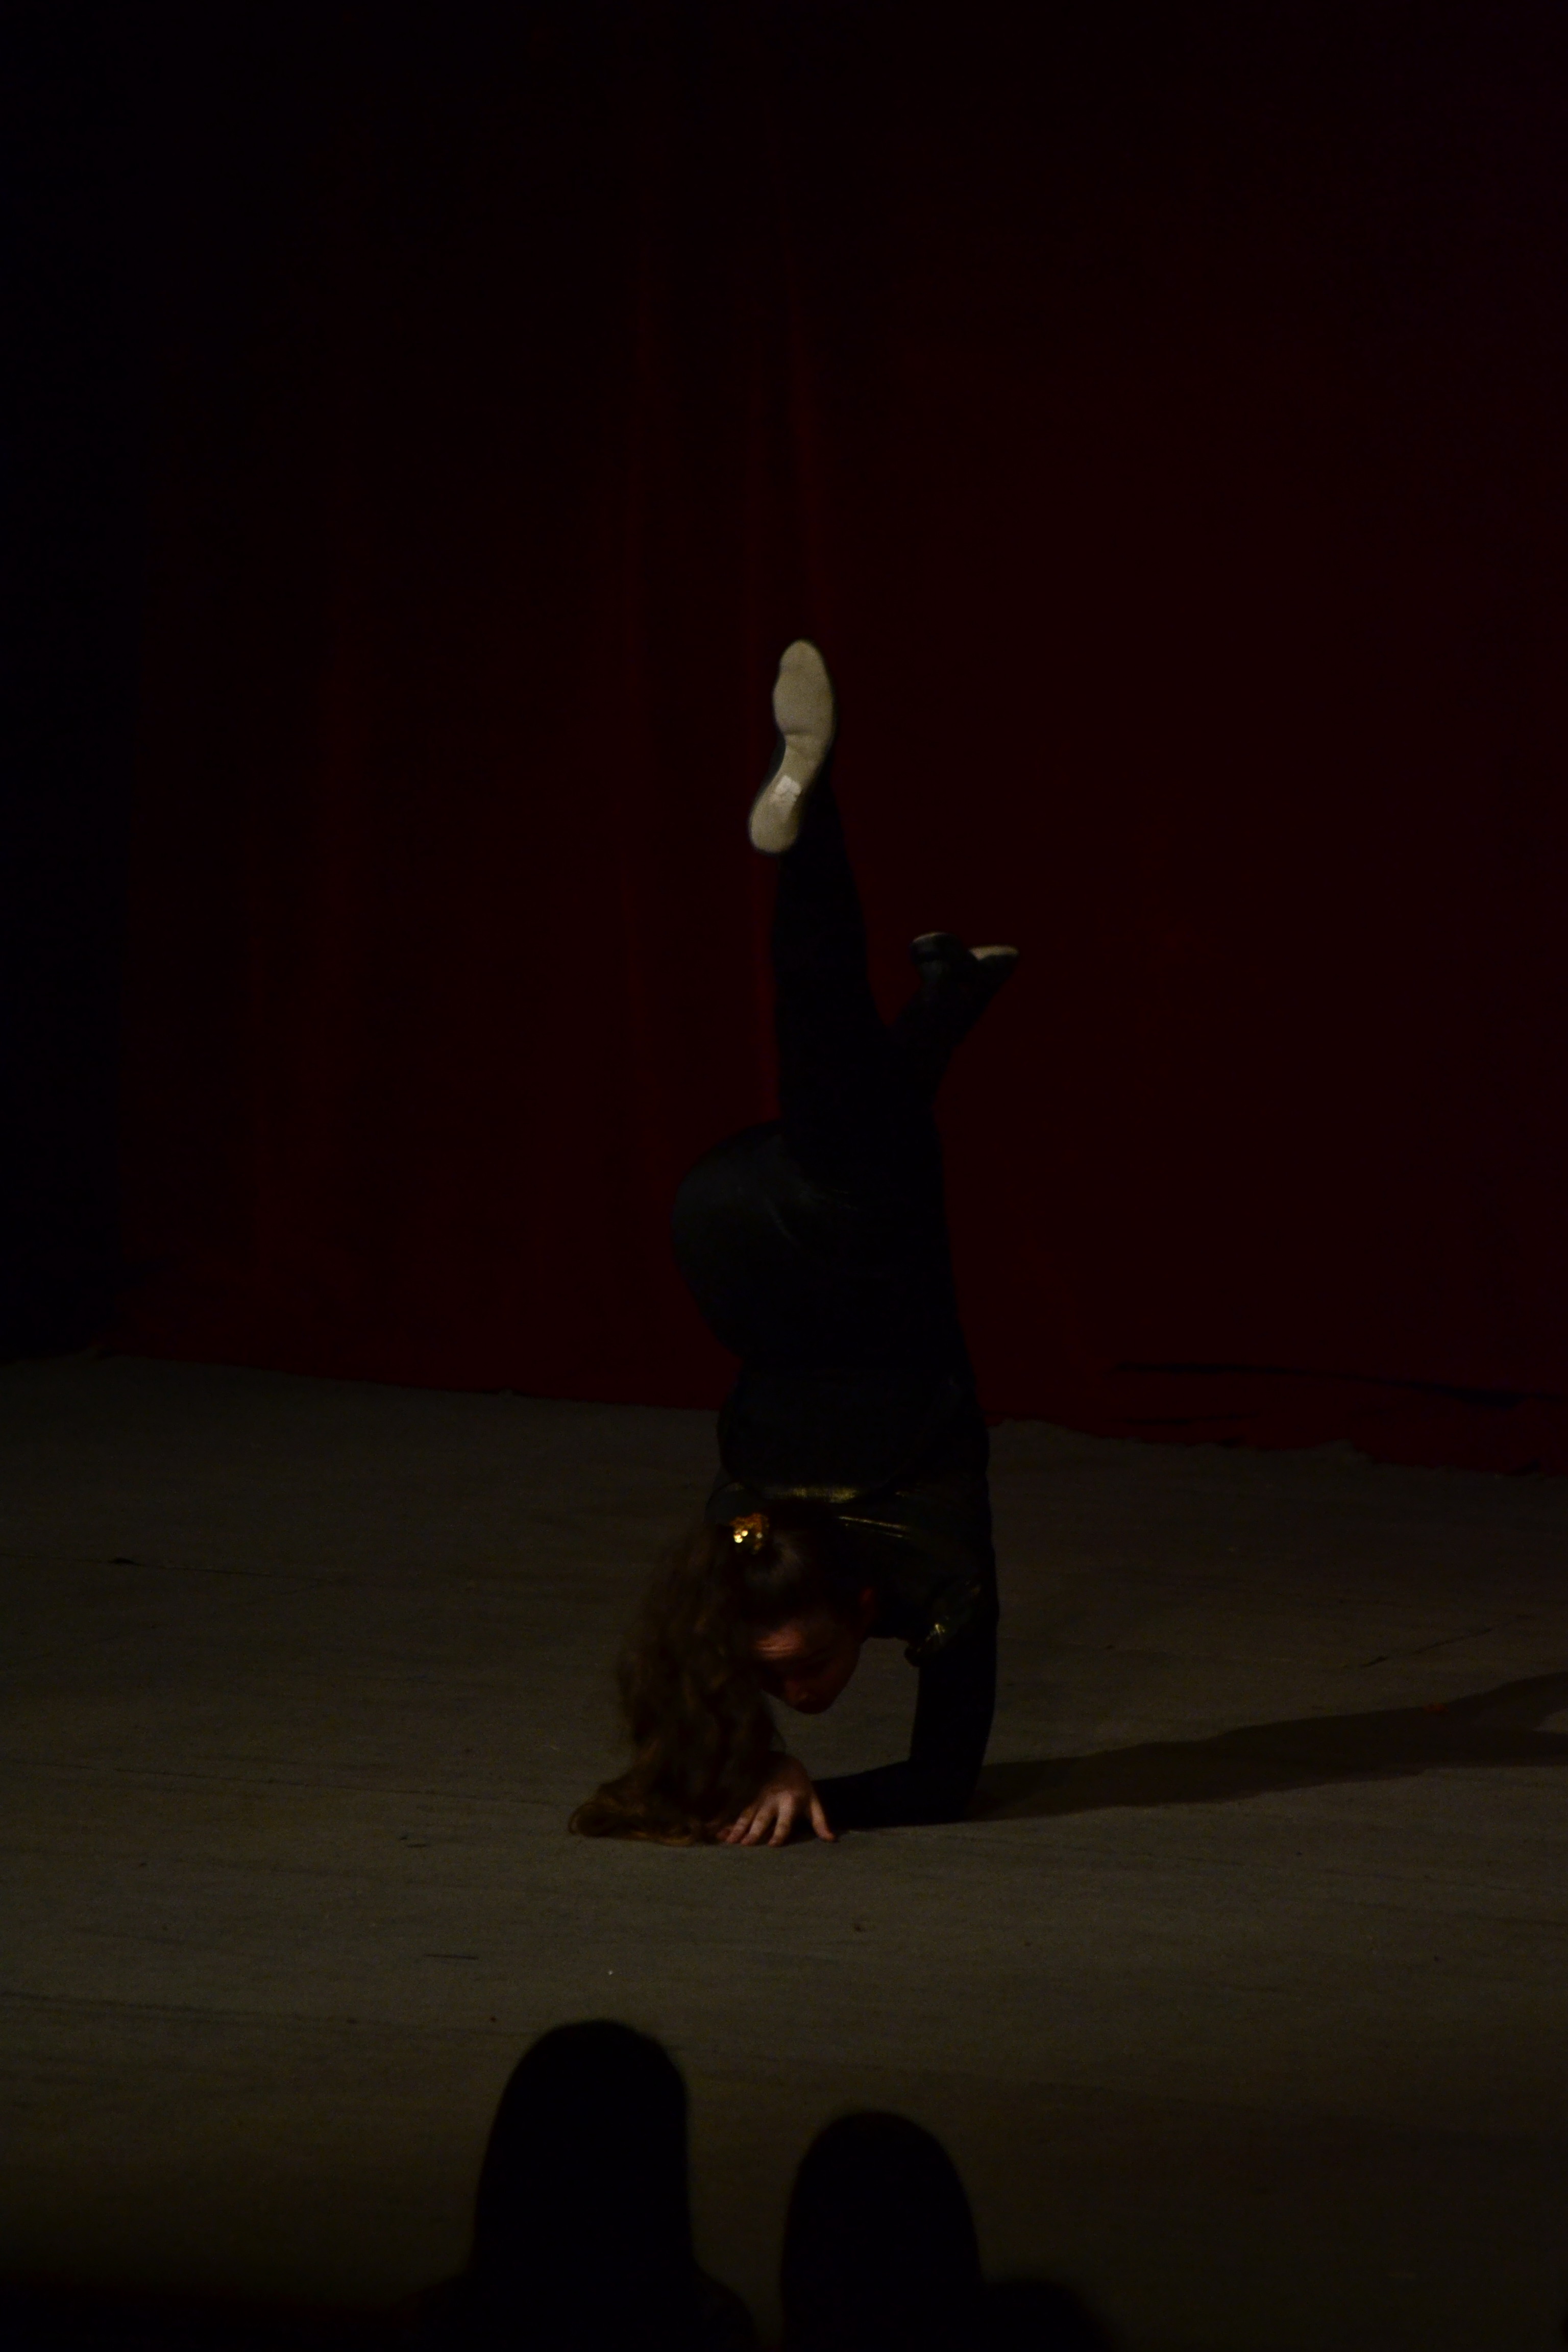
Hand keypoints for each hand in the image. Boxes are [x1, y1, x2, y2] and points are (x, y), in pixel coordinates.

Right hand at [717, 1757, 834, 1846]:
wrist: (782, 1759)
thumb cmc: (799, 1784)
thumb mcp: (812, 1800)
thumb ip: (820, 1821)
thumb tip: (832, 1840)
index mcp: (790, 1803)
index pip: (785, 1822)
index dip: (779, 1833)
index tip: (772, 1845)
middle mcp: (773, 1800)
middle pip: (762, 1819)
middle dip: (753, 1831)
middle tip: (745, 1844)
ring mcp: (758, 1796)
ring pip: (746, 1814)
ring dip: (737, 1827)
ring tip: (729, 1840)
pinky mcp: (748, 1793)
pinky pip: (736, 1808)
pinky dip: (726, 1818)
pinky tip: (717, 1828)